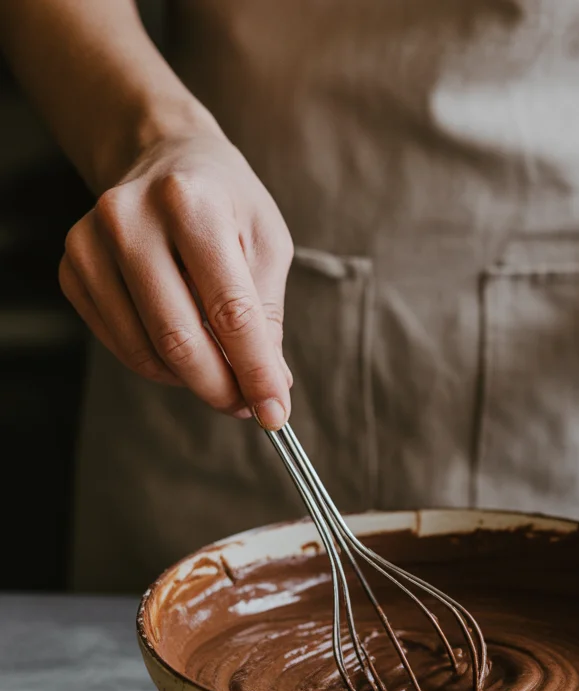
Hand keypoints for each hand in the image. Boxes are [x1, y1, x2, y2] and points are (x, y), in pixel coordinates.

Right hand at [59, 131, 293, 428]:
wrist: (165, 159)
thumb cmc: (227, 205)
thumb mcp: (267, 244)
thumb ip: (266, 316)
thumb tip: (269, 388)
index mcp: (190, 203)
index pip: (228, 310)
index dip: (254, 371)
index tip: (274, 413)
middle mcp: (129, 218)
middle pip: (178, 338)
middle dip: (221, 387)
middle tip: (249, 406)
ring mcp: (91, 243)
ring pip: (146, 351)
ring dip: (192, 381)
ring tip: (223, 374)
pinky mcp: (73, 269)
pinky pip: (121, 345)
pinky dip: (160, 365)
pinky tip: (184, 349)